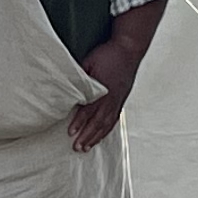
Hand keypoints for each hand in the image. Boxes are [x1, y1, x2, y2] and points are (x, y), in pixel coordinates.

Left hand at [68, 36, 143, 152]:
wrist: (129, 49)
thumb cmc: (108, 54)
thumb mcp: (89, 61)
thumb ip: (80, 76)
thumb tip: (68, 88)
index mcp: (102, 89)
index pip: (88, 109)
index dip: (79, 122)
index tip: (71, 132)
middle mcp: (111, 98)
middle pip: (97, 122)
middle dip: (87, 136)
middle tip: (77, 147)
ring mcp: (118, 100)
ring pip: (106, 124)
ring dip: (96, 137)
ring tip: (86, 147)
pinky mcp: (121, 100)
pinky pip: (114, 119)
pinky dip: (106, 130)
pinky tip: (101, 136)